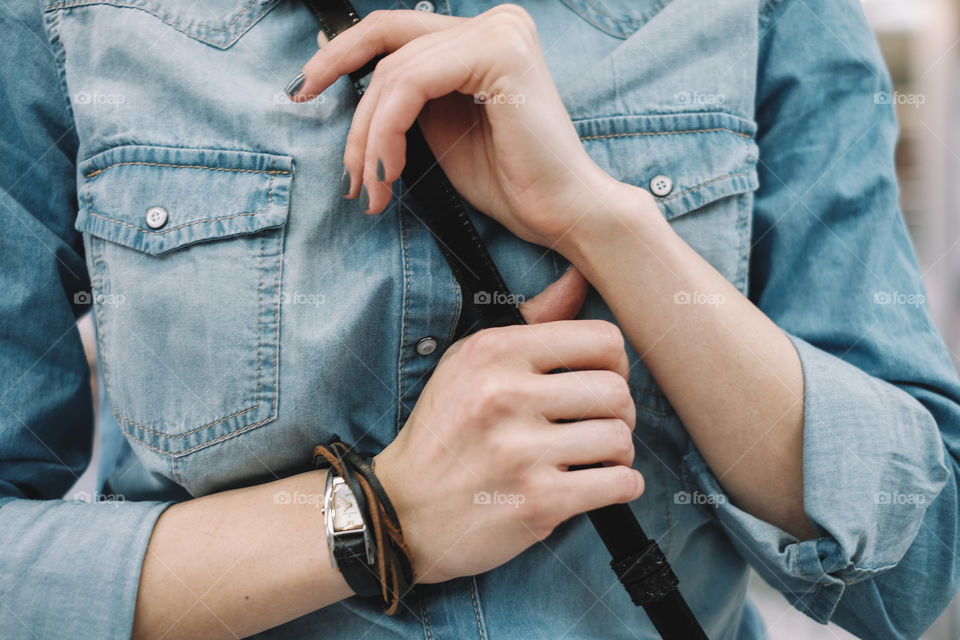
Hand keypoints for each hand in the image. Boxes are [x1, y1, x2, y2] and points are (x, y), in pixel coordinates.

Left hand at [292, 5, 628, 248]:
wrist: (561, 214)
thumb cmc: (508, 181)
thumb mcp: (439, 129)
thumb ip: (404, 97)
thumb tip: (340, 76)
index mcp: (481, 37)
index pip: (394, 32)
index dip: (340, 54)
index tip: (303, 90)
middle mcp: (494, 23)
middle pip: (387, 45)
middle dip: (346, 104)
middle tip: (341, 162)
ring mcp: (499, 32)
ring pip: (394, 72)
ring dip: (368, 137)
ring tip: (371, 185)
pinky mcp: (500, 54)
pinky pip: (412, 84)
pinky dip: (387, 131)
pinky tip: (388, 171)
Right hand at [372, 267, 643, 583]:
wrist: (401, 512)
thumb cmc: (444, 432)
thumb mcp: (469, 363)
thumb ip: (530, 321)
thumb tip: (579, 278)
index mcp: (492, 352)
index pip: (601, 339)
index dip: (615, 361)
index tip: (601, 379)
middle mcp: (505, 395)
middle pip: (615, 390)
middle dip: (620, 411)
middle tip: (602, 423)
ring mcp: (521, 452)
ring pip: (619, 438)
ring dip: (619, 451)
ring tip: (597, 456)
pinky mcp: (537, 502)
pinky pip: (619, 483)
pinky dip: (622, 486)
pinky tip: (601, 483)